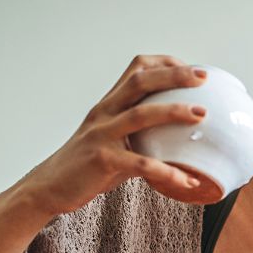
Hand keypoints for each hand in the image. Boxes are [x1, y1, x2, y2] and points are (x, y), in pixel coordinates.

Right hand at [11, 54, 209, 217]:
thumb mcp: (114, 141)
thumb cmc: (89, 166)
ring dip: (173, 111)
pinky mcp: (102, 161)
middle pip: (140, 83)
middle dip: (173, 76)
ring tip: (201, 115)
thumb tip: (180, 138)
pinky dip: (167, 171)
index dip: (165, 64)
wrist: (50, 187)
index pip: (136, 70)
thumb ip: (140, 135)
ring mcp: (101, 135)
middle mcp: (104, 113)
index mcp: (109, 105)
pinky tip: (188, 180)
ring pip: (140, 115)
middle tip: (202, 78)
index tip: (192, 69)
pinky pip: (141, 163)